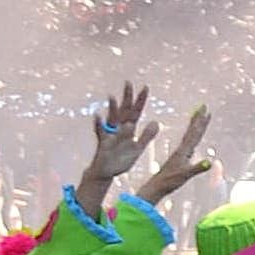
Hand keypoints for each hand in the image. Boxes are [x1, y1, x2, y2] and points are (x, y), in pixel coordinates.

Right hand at [81, 85, 157, 201]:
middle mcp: (119, 129)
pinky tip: (97, 116)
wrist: (107, 172)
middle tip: (129, 82)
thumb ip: (147, 136)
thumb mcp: (138, 148)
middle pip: (124, 110)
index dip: (141, 100)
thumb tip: (156, 122)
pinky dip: (98, 124)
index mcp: (129, 129)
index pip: (136, 112)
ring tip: (113, 97)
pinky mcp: (103, 144)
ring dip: (112, 109)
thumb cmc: (122, 159)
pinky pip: (100, 133)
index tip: (146, 87)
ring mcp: (110, 135)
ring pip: (111, 119)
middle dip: (126, 97)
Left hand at [137, 105, 213, 204]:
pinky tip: (194, 135)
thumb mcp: (184, 175)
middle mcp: (182, 149)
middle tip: (204, 106)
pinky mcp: (179, 158)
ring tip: (200, 116)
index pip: (194, 133)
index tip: (206, 110)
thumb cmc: (170, 181)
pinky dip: (193, 136)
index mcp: (183, 151)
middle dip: (199, 118)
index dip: (200, 122)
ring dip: (196, 125)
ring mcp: (181, 153)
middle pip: (192, 131)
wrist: (156, 186)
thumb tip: (210, 162)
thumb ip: (197, 168)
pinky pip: (188, 142)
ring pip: (190, 135)